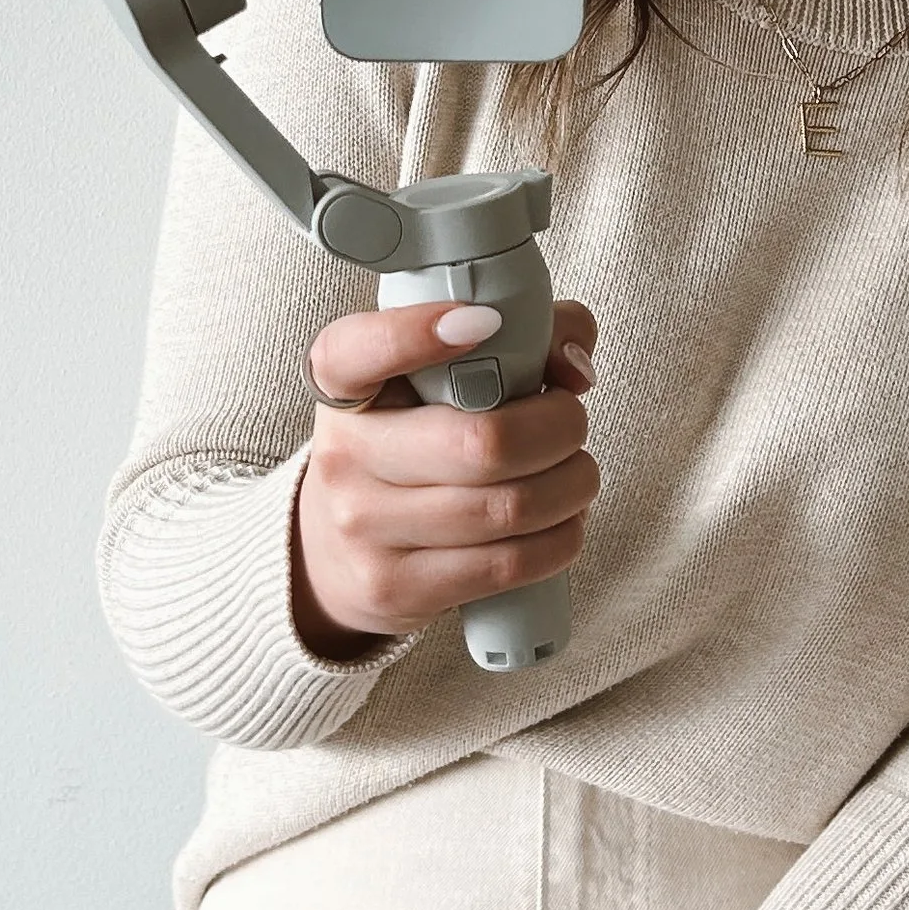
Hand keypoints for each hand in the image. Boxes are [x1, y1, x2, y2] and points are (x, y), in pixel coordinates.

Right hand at [292, 298, 599, 657]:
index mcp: (340, 383)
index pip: (357, 350)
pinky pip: (508, 565)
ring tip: (574, 473)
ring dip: (573, 485)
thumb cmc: (407, 443)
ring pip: (509, 506)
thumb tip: (575, 363)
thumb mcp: (426, 379)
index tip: (484, 322)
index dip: (417, 332)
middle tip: (571, 421)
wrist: (333, 553)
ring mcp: (364, 526)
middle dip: (559, 427)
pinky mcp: (397, 586)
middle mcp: (343, 453)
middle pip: (482, 442)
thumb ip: (514, 338)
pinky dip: (560, 539)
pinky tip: (562, 522)